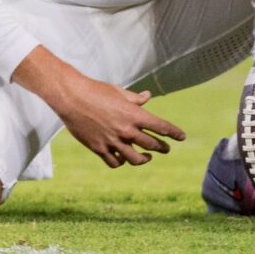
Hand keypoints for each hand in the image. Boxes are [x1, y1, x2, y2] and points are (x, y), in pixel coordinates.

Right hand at [19, 53, 183, 167]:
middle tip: (167, 148)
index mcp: (134, 114)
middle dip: (163, 147)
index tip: (182, 137)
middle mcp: (126, 130)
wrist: (72, 98)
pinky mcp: (98, 148)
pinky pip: (114, 162)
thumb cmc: (96, 91)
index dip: (174, 133)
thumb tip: (147, 97)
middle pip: (152, 144)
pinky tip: (124, 159)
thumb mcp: (119, 92)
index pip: (161, 127)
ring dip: (144, 159)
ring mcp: (112, 141)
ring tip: (147, 157)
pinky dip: (121, 162)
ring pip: (135, 159)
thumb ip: (135, 99)